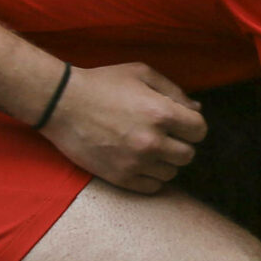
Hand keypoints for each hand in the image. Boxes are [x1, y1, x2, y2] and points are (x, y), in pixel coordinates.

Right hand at [37, 61, 207, 192]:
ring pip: (171, 173)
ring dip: (165, 161)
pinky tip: (139, 162)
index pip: (199, 131)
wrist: (61, 103)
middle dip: (180, 144)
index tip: (181, 123)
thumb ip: (173, 91)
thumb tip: (197, 109)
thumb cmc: (102, 83)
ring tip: (148, 148)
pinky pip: (152, 187)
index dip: (192, 126)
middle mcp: (152, 141)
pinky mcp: (119, 178)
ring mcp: (135, 162)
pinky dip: (150, 177)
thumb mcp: (141, 74)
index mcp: (161, 113)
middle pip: (188, 155)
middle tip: (164, 136)